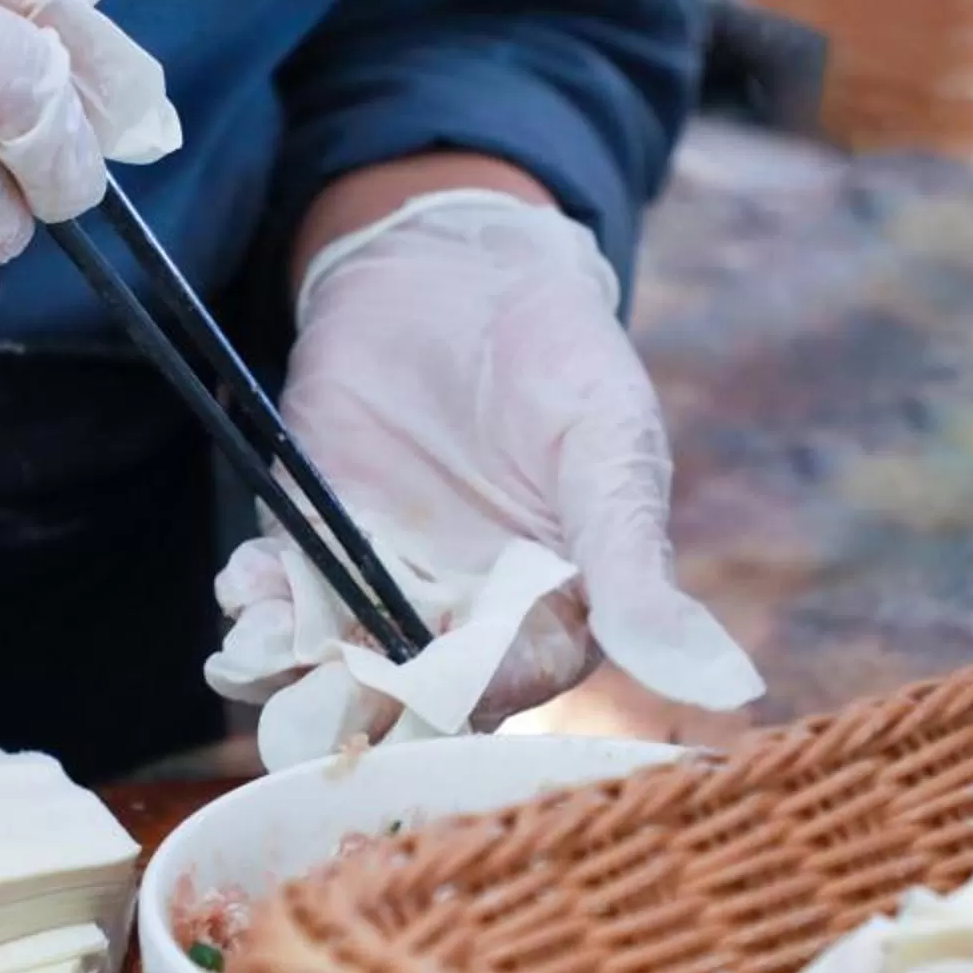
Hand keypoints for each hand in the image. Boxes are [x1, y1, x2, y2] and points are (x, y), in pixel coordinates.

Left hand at [209, 188, 760, 753]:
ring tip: (253, 648)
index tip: (427, 693)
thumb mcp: (609, 452)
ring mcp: (384, 583)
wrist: (462, 266)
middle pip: (406, 696)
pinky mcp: (317, 539)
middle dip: (355, 705)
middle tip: (312, 702)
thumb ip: (637, 570)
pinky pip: (281, 594)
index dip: (466, 698)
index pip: (508, 688)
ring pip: (332, 657)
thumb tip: (729, 683)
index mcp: (553, 617)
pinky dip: (255, 602)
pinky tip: (243, 585)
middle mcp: (465, 619)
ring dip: (287, 666)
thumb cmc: (563, 356)